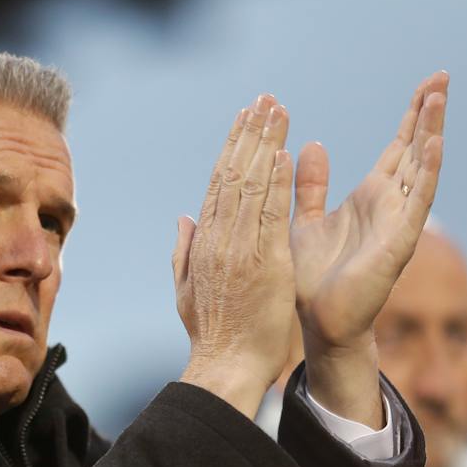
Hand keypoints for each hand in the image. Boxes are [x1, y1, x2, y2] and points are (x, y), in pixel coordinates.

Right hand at [175, 94, 296, 417]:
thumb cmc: (212, 335)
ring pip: (252, 186)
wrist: (226, 366)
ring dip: (266, 145)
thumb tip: (182, 218)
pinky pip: (271, 215)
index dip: (232, 148)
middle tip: (264, 100)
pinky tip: (284, 154)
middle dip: (250, 134)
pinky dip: (277, 183)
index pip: (218, 185)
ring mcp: (241, 250)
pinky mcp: (265, 263)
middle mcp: (219, 239)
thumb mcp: (187, 291)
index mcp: (204, 243)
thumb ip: (183, 252)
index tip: (244, 120)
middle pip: (234, 175)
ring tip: (278, 111)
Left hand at [290, 72, 447, 425]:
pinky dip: (427, 173)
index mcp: (371, 198)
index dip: (412, 117)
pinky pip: (416, 203)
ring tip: (439, 97)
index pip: (398, 148)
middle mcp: (390, 206)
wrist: (319, 323)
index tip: (427, 85)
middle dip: (428, 114)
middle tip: (442, 75)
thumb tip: (312, 145)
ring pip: (421, 169)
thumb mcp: (306, 220)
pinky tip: (434, 144)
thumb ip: (312, 186)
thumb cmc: (313, 280)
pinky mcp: (397, 243)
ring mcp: (398, 223)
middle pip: (416, 150)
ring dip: (431, 133)